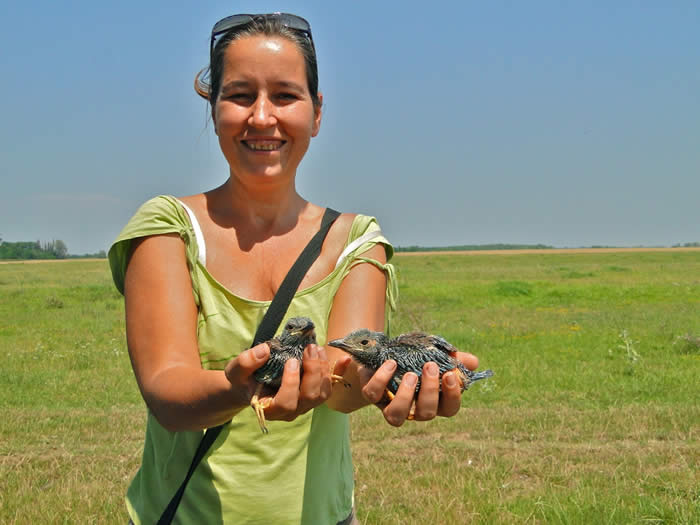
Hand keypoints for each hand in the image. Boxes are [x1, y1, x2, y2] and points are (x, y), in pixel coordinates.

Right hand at [225, 344, 350, 422]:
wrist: (250, 385)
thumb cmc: (243, 379)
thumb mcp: (236, 370)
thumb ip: (246, 362)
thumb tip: (265, 350)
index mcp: (271, 408)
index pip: (287, 403)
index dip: (292, 383)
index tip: (290, 361)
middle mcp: (291, 411)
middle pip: (309, 397)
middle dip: (313, 371)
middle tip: (310, 349)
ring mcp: (304, 404)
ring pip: (322, 394)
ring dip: (323, 370)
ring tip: (317, 349)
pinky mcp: (313, 394)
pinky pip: (330, 387)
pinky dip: (338, 372)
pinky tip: (345, 359)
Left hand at [358, 350, 479, 426]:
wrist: (383, 353)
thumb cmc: (414, 358)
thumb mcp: (434, 354)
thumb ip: (454, 358)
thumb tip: (473, 362)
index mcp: (433, 401)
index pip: (449, 409)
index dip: (452, 395)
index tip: (450, 374)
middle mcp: (412, 409)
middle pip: (426, 413)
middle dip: (430, 390)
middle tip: (430, 367)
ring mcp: (390, 404)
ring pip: (396, 416)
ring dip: (405, 396)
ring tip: (410, 374)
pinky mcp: (371, 394)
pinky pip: (372, 394)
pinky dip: (381, 379)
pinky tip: (391, 363)